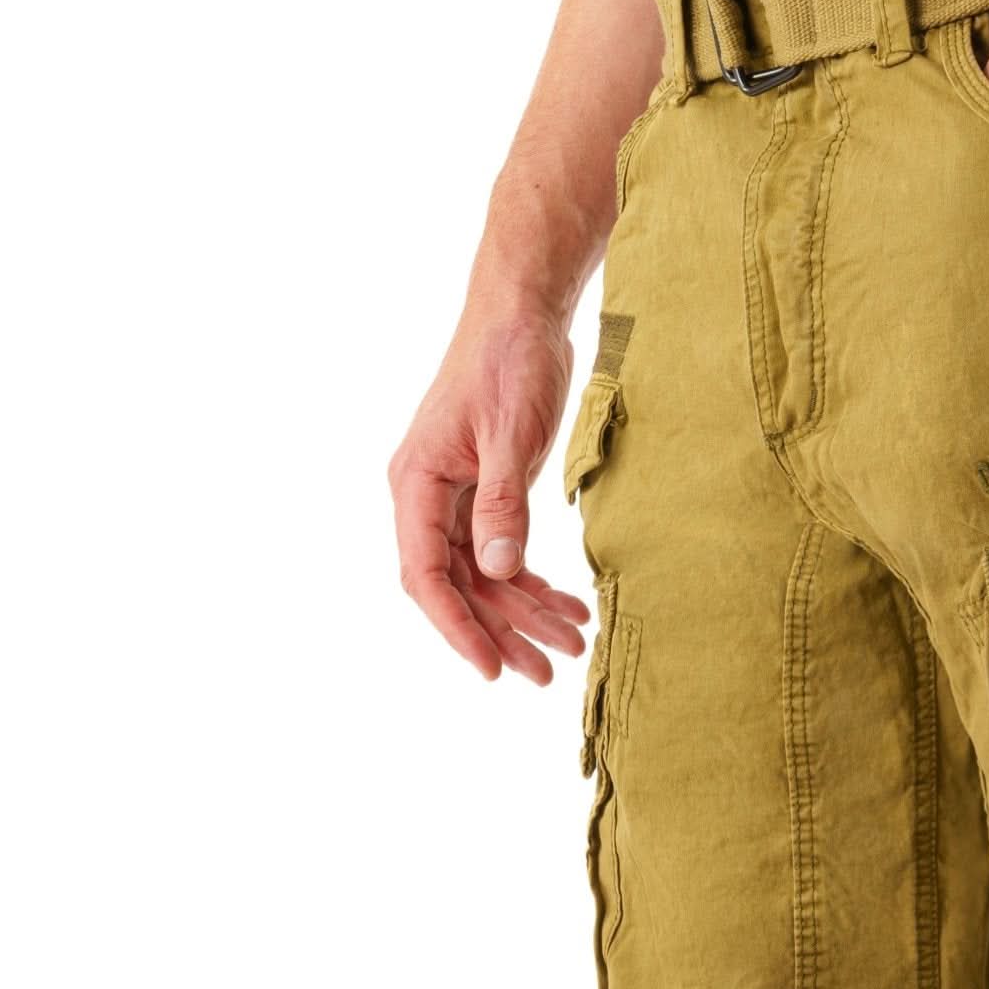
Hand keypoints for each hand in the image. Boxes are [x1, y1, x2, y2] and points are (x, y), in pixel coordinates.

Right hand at [389, 309, 590, 682]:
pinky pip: (504, 551)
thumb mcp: (511, 433)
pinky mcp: (487, 491)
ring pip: (485, 575)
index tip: (491, 668)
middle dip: (502, 632)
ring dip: (526, 613)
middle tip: (546, 675)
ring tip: (572, 646)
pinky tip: (569, 607)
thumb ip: (502, 503)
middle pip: (458, 585)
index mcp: (416, 484)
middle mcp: (427, 497)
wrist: (523, 313)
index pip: (426, 575)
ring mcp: (456, 497)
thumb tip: (498, 569)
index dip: (457, 627)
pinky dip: (535, 582)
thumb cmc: (509, 361)